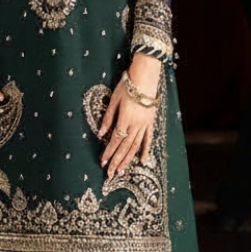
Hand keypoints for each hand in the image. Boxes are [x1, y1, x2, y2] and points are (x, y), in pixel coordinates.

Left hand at [98, 54, 160, 179]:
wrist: (145, 77)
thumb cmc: (127, 86)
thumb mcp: (113, 100)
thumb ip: (107, 118)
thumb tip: (100, 134)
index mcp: (124, 120)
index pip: (114, 141)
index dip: (108, 153)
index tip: (103, 163)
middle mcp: (135, 125)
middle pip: (124, 147)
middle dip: (117, 162)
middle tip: (110, 174)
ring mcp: (144, 125)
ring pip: (135, 146)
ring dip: (128, 160)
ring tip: (122, 171)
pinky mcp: (150, 122)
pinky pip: (148, 139)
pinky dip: (145, 150)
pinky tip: (143, 160)